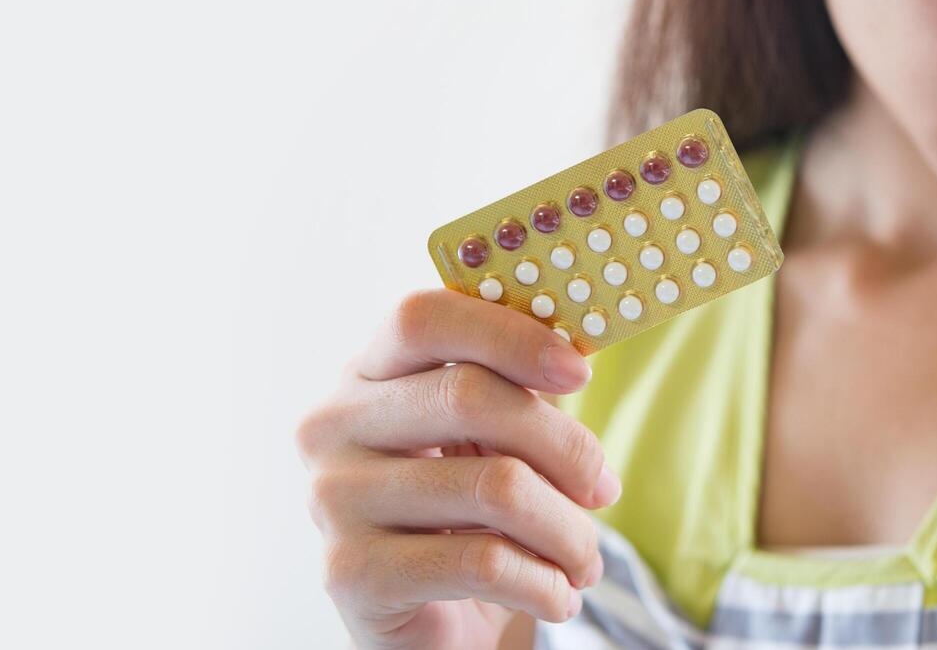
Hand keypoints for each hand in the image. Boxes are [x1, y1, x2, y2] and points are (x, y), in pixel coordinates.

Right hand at [296, 290, 619, 648]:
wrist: (424, 629)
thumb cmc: (464, 518)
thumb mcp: (486, 441)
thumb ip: (515, 391)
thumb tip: (574, 361)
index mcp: (365, 374)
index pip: (424, 318)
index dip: (509, 335)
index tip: (579, 371)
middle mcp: (332, 426)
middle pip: (470, 396)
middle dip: (565, 446)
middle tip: (604, 487)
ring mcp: (333, 499)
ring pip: (494, 485)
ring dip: (568, 530)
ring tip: (584, 558)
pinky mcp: (350, 574)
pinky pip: (482, 561)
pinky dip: (544, 583)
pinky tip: (556, 594)